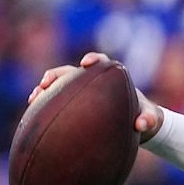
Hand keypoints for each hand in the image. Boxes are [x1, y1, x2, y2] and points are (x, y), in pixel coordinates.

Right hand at [29, 52, 164, 143]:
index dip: (93, 59)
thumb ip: (149, 119)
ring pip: (58, 85)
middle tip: (46, 83)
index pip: (101, 62)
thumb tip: (141, 124)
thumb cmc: (143, 116)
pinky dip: (44, 105)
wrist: (134, 124)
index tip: (87, 63)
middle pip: (70, 72)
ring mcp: (80, 91)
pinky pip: (55, 102)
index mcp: (111, 78)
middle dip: (56, 75)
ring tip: (34, 99)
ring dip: (44, 89)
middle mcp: (92, 81)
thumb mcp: (149, 118)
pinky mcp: (72, 103)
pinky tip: (33, 114)